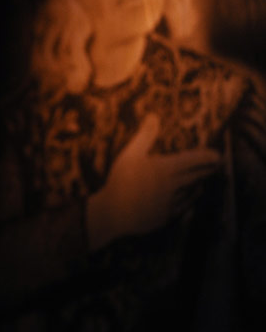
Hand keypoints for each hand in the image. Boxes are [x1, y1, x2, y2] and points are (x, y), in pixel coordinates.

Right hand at [87, 114, 221, 249]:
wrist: (113, 213)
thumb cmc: (120, 181)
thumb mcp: (130, 154)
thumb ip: (145, 136)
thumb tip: (153, 115)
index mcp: (166, 168)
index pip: (194, 160)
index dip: (208, 156)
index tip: (217, 154)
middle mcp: (173, 185)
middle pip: (197, 176)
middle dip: (208, 169)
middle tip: (216, 165)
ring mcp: (171, 202)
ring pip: (191, 191)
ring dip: (199, 183)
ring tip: (203, 179)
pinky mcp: (166, 216)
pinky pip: (184, 206)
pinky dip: (190, 199)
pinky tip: (192, 196)